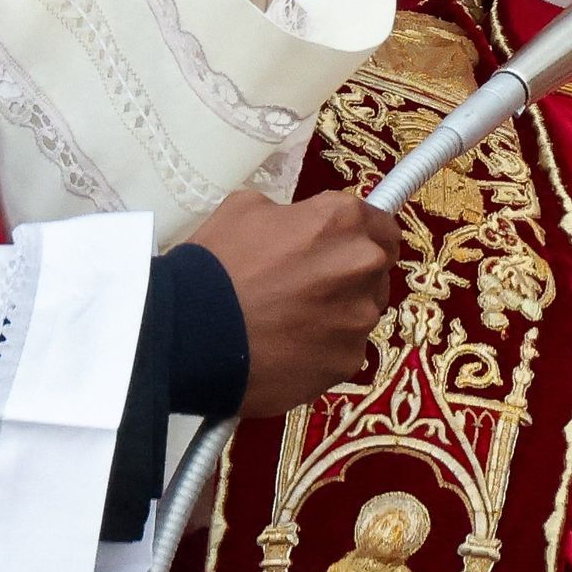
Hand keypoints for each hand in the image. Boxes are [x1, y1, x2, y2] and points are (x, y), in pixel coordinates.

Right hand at [188, 190, 400, 416]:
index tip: (346, 249)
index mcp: (343, 221)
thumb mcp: (246, 209)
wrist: (188, 332)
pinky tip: (287, 351)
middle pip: (375, 271)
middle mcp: (362, 266)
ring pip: (360, 314)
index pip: (382, 226)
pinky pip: (343, 352)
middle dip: (349, 277)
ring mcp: (358, 318)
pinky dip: (322, 352)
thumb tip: (302, 227)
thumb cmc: (215, 264)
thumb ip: (292, 214)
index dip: (364, 237)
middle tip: (309, 287)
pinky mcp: (346, 362)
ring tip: (290, 324)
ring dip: (337, 316)